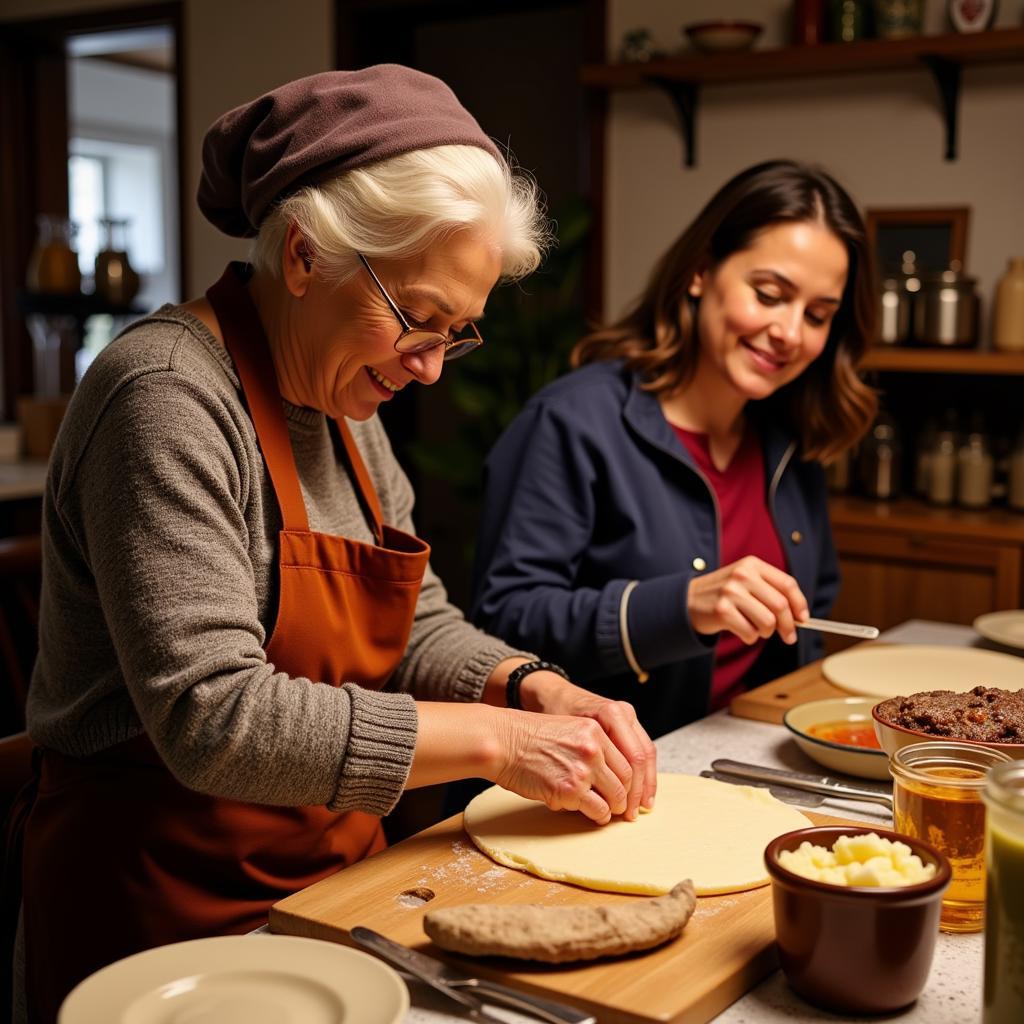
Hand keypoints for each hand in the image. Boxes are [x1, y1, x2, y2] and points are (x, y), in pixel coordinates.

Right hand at [519, 674, 655, 820]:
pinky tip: (591, 814)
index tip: (635, 793)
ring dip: (612, 809)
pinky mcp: (569, 789)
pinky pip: (596, 810)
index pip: (630, 759)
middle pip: (626, 780)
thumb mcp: (568, 728)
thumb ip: (592, 746)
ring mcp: (583, 769)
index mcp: (595, 729)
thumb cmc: (528, 737)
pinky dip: (596, 816)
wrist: (502, 741)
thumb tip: (611, 775)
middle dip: (627, 798)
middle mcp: (593, 748)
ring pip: (614, 797)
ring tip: (606, 812)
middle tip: (626, 810)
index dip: (634, 780)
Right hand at [687, 555, 808, 644]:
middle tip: (788, 636)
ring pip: (768, 622)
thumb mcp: (746, 582)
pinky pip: (750, 633)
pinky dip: (750, 637)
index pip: (787, 584)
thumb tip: (800, 617)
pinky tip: (741, 631)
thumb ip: (771, 592)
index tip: (804, 619)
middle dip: (787, 626)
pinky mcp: (722, 611)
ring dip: (766, 632)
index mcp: (752, 565)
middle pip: (781, 605)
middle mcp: (742, 575)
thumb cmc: (723, 594)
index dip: (800, 604)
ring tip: (756, 629)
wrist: (687, 600)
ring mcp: (730, 592)